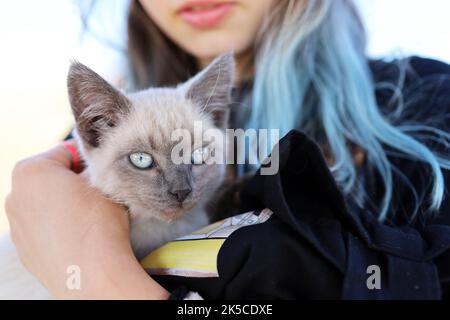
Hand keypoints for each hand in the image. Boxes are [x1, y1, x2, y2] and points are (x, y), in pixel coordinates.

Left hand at [5, 142, 168, 298]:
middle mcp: (15, 195)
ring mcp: (16, 225)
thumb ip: (93, 167)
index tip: (101, 174)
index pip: (65, 151)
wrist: (92, 273)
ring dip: (64, 204)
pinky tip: (78, 235)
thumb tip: (91, 168)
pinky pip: (43, 227)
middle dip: (72, 182)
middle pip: (51, 177)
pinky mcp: (24, 248)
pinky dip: (58, 226)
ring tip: (88, 217)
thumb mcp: (104, 182)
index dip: (88, 161)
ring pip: (46, 203)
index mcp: (31, 171)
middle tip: (96, 194)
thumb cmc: (98, 224)